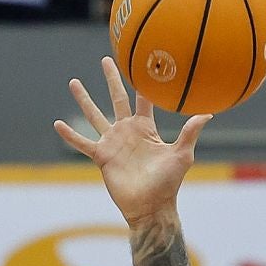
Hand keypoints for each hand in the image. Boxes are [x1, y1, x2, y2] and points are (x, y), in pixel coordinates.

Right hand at [54, 59, 210, 225]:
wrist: (151, 206)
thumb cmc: (169, 183)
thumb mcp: (182, 155)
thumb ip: (190, 133)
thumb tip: (207, 113)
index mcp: (146, 128)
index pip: (144, 99)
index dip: (142, 82)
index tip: (140, 61)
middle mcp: (128, 131)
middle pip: (117, 99)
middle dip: (112, 79)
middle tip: (107, 59)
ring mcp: (113, 143)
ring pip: (95, 115)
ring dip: (84, 100)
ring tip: (73, 82)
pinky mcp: (102, 157)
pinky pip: (82, 143)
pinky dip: (70, 135)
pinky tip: (57, 124)